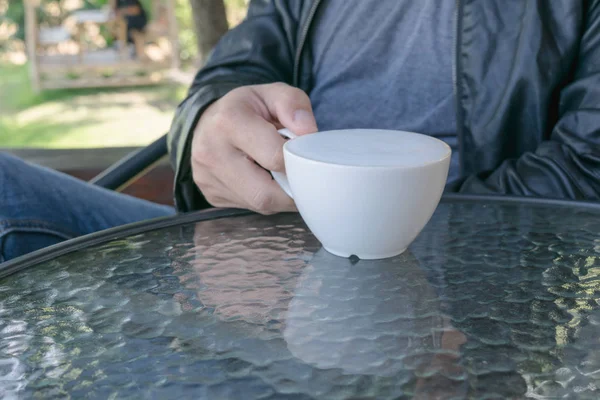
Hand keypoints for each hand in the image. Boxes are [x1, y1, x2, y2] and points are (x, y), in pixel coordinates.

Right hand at [191, 82, 317, 213]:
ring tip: (285, 176)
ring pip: (259, 204)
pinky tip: (266, 181)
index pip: (275, 157)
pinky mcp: (211, 195)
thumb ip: (293, 105)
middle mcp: (212, 153)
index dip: (297, 159)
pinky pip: (249, 207)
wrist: (207, 122)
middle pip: (264, 193)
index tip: (304, 154)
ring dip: (281, 196)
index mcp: (229, 121)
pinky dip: (266, 199)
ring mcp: (208, 178)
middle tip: (303, 177)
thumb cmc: (245, 109)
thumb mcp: (271, 93)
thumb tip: (309, 133)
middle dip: (291, 189)